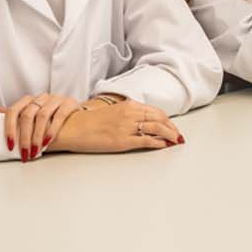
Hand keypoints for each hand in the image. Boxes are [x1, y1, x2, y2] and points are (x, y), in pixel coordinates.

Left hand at [0, 93, 84, 161]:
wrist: (79, 119)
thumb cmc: (52, 122)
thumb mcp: (33, 119)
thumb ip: (16, 116)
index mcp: (29, 100)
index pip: (13, 111)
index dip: (9, 128)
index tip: (9, 145)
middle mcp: (41, 97)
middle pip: (28, 115)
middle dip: (24, 137)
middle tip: (24, 153)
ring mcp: (56, 98)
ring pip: (42, 116)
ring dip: (37, 137)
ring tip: (35, 151)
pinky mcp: (70, 102)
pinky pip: (59, 115)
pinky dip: (52, 130)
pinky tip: (48, 142)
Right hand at [50, 98, 183, 153]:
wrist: (73, 127)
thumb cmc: (89, 121)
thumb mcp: (111, 111)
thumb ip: (127, 113)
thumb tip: (141, 120)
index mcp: (127, 105)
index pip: (155, 111)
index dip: (167, 119)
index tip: (172, 125)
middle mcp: (130, 114)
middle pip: (159, 119)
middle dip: (172, 127)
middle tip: (178, 135)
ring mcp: (127, 127)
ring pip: (157, 129)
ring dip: (169, 135)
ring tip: (175, 141)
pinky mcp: (123, 141)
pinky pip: (146, 141)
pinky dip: (158, 143)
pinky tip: (163, 146)